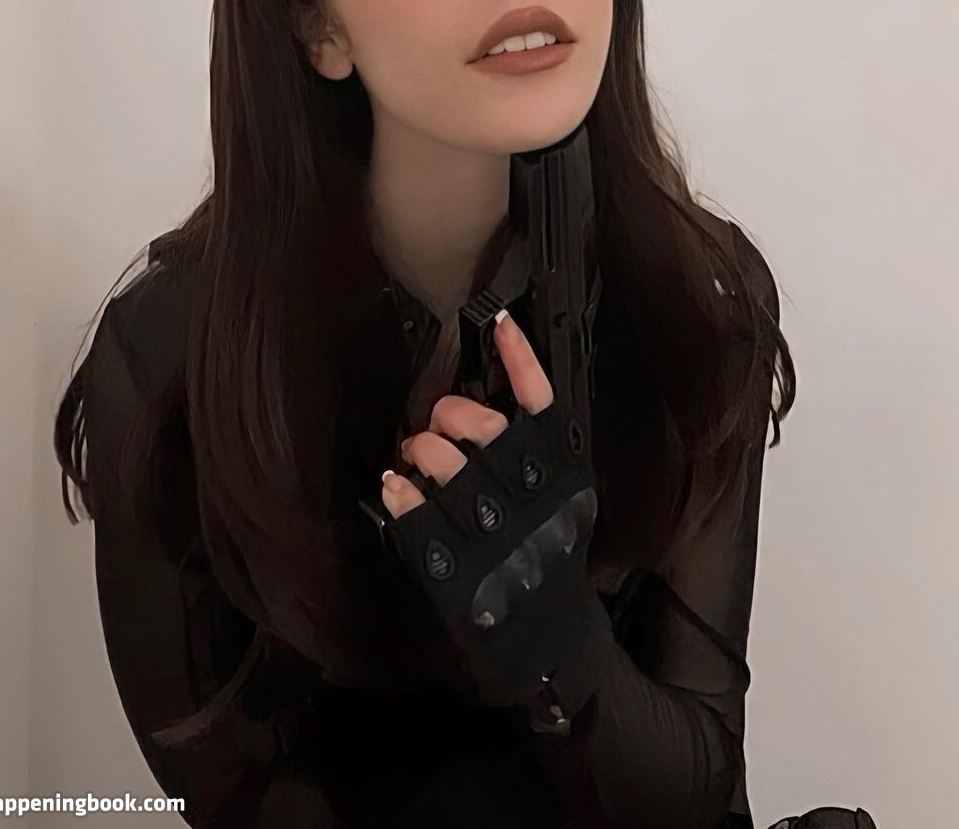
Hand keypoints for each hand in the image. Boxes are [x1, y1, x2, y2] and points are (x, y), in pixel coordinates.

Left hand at [374, 308, 612, 714]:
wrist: (548, 636)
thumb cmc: (550, 553)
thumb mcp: (565, 497)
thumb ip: (540, 449)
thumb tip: (497, 388)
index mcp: (562, 479)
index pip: (545, 407)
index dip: (521, 360)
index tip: (498, 322)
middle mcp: (533, 503)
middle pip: (487, 428)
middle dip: (453, 411)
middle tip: (441, 419)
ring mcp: (496, 538)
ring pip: (448, 466)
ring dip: (423, 447)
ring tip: (418, 452)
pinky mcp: (459, 571)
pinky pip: (418, 518)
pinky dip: (400, 493)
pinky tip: (394, 485)